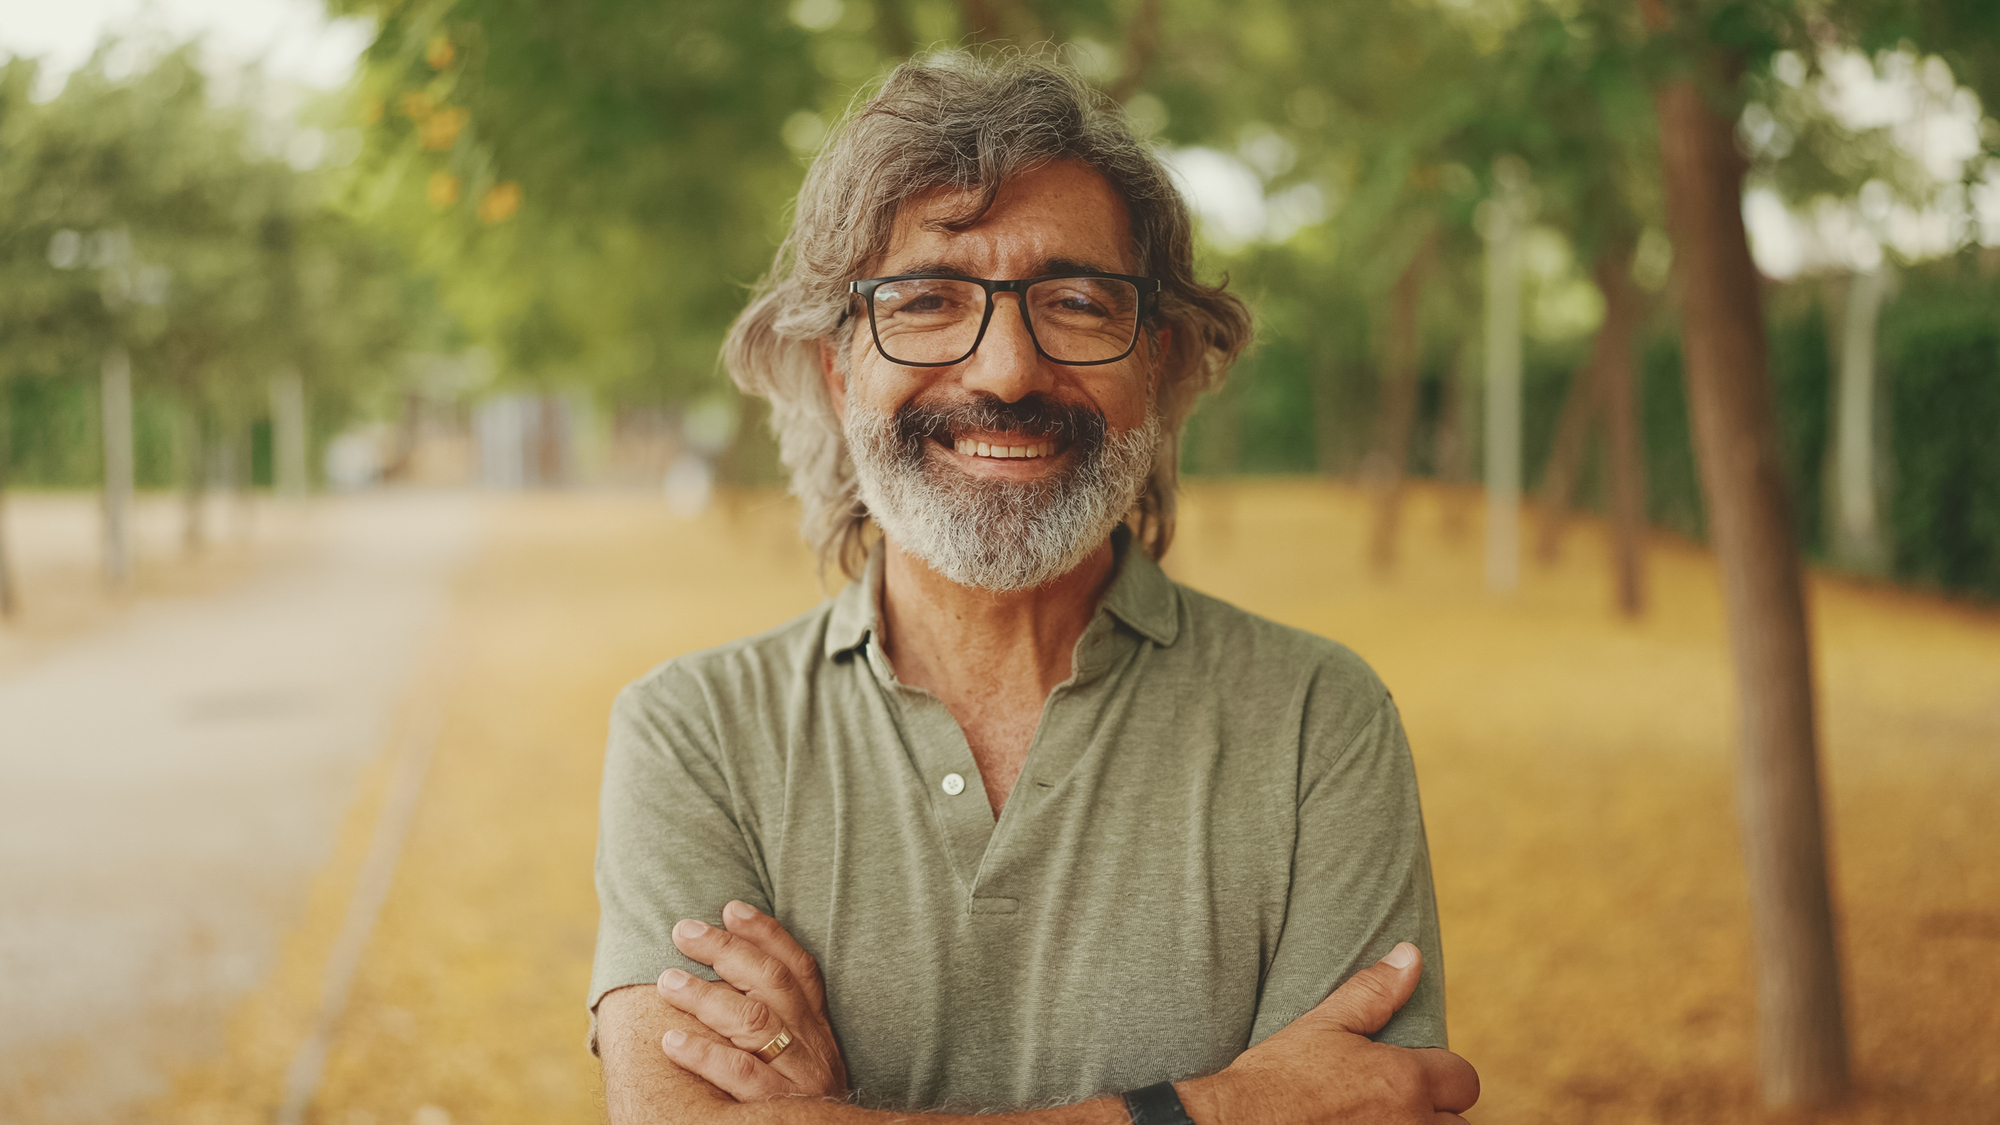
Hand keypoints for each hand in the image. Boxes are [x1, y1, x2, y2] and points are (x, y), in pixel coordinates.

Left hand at [656, 900, 849, 1102]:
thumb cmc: (802, 1099)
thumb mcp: (803, 1056)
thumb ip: (778, 1020)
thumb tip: (730, 975)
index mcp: (818, 1027)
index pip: (798, 968)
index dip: (768, 933)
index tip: (731, 906)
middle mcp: (812, 1045)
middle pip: (773, 984)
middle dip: (727, 950)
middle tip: (683, 931)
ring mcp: (798, 1076)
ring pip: (755, 1023)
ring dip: (707, 996)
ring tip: (668, 980)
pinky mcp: (779, 1107)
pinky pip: (742, 1077)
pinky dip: (705, 1056)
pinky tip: (671, 1040)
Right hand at [1180, 943, 1479, 1123]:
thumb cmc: (1277, 1078)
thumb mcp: (1324, 1025)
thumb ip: (1374, 992)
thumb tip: (1409, 956)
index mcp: (1405, 1080)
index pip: (1462, 1079)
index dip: (1440, 1075)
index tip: (1409, 1076)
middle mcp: (1410, 1124)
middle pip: (1458, 1123)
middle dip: (1435, 1113)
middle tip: (1395, 1104)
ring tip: (1380, 1120)